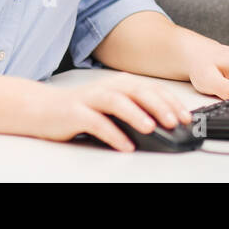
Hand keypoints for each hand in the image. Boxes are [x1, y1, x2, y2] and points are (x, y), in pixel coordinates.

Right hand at [39, 75, 192, 151]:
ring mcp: (91, 99)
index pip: (152, 89)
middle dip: (159, 106)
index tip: (186, 116)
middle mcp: (108, 87)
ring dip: (136, 114)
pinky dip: (112, 133)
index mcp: (121, 84)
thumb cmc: (82, 108)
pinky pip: (96, 122)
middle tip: (175, 121)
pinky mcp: (75, 113)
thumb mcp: (112, 105)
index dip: (171, 101)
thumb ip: (135, 109)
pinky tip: (125, 144)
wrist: (42, 108)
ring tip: (151, 128)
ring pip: (117, 102)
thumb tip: (166, 123)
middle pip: (138, 92)